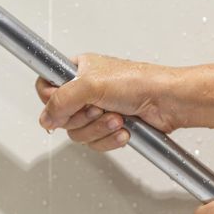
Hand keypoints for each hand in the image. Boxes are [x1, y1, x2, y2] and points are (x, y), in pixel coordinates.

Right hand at [35, 54, 183, 150]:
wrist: (167, 101)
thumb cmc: (138, 82)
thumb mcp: (91, 85)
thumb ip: (61, 100)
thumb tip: (46, 118)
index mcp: (77, 70)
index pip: (46, 87)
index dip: (52, 100)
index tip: (66, 103)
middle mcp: (85, 90)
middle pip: (62, 116)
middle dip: (83, 118)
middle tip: (98, 108)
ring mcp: (97, 110)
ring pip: (78, 133)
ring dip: (98, 129)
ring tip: (117, 118)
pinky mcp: (108, 127)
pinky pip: (95, 142)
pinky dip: (109, 139)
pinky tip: (123, 129)